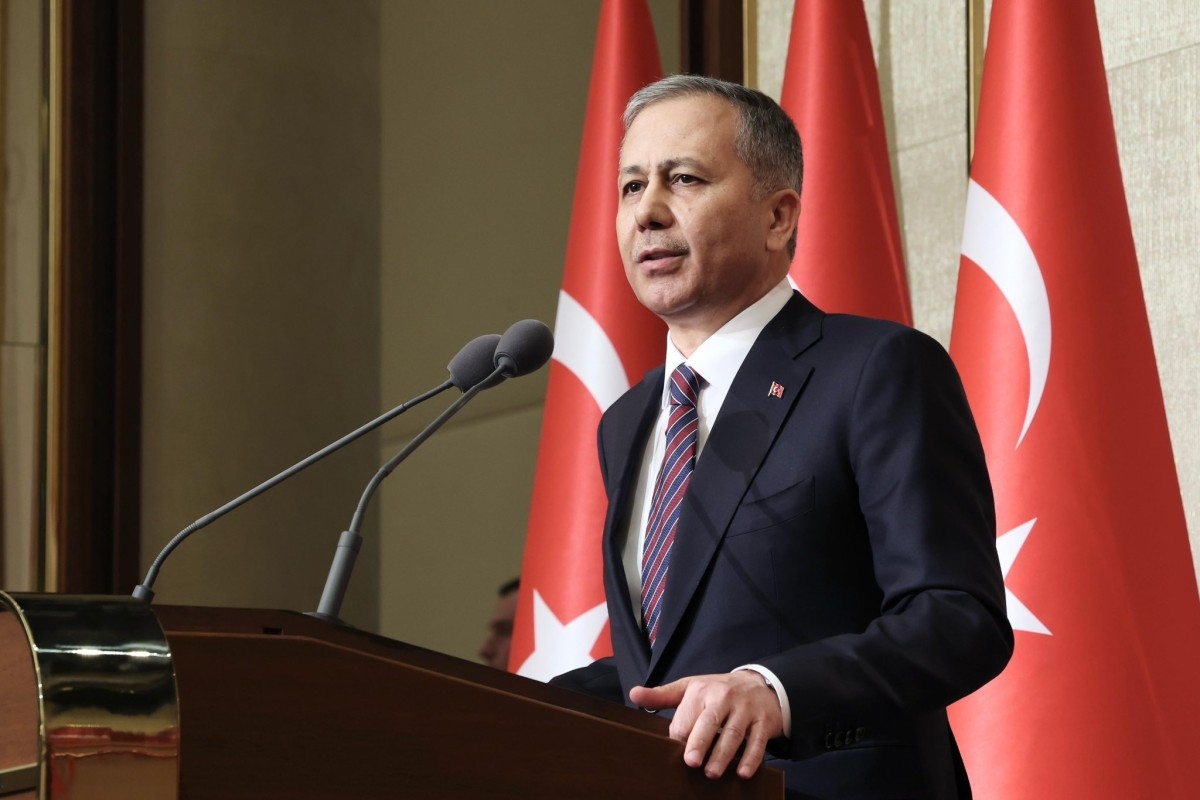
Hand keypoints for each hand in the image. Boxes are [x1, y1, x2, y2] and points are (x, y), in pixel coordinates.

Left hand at [629, 671, 783, 779]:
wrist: (761, 685)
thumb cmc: (719, 691)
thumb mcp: (690, 687)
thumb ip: (663, 695)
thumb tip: (634, 694)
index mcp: (703, 690)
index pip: (688, 715)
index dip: (680, 735)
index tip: (673, 751)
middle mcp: (725, 697)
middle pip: (711, 721)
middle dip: (700, 742)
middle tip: (691, 762)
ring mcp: (746, 709)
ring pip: (734, 733)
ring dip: (724, 754)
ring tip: (712, 773)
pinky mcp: (763, 722)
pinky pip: (758, 742)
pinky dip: (751, 758)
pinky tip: (743, 773)